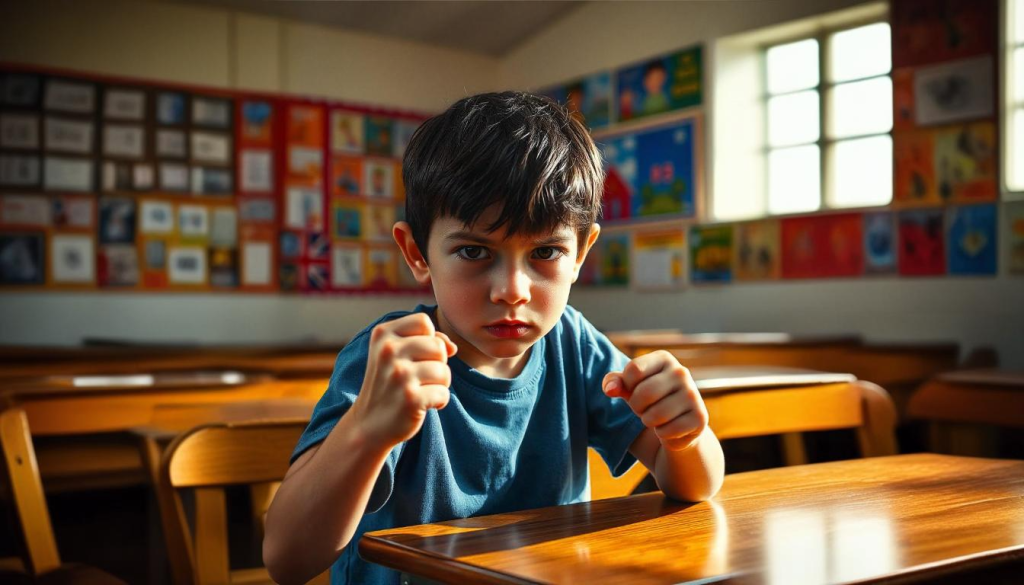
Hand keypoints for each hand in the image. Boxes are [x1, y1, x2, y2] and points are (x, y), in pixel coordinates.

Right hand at [349, 313, 457, 447]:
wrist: (368, 425)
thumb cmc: (389, 385)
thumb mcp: (397, 354)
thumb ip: (426, 340)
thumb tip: (453, 347)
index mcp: (382, 334)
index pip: (424, 321)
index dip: (428, 339)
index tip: (414, 356)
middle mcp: (388, 351)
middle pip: (438, 346)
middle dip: (437, 364)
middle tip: (417, 378)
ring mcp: (399, 375)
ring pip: (444, 371)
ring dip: (439, 384)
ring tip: (419, 391)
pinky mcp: (410, 398)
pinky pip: (444, 393)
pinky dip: (439, 402)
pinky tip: (421, 406)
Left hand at [602, 350, 707, 450]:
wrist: (678, 423)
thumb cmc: (649, 400)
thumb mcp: (630, 387)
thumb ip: (614, 382)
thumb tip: (609, 389)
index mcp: (664, 358)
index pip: (633, 370)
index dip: (627, 386)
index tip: (634, 390)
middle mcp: (681, 372)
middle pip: (643, 394)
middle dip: (637, 406)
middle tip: (644, 408)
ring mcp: (693, 394)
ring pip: (654, 416)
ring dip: (649, 421)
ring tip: (657, 417)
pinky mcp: (700, 418)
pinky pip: (666, 432)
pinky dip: (662, 434)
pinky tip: (670, 427)